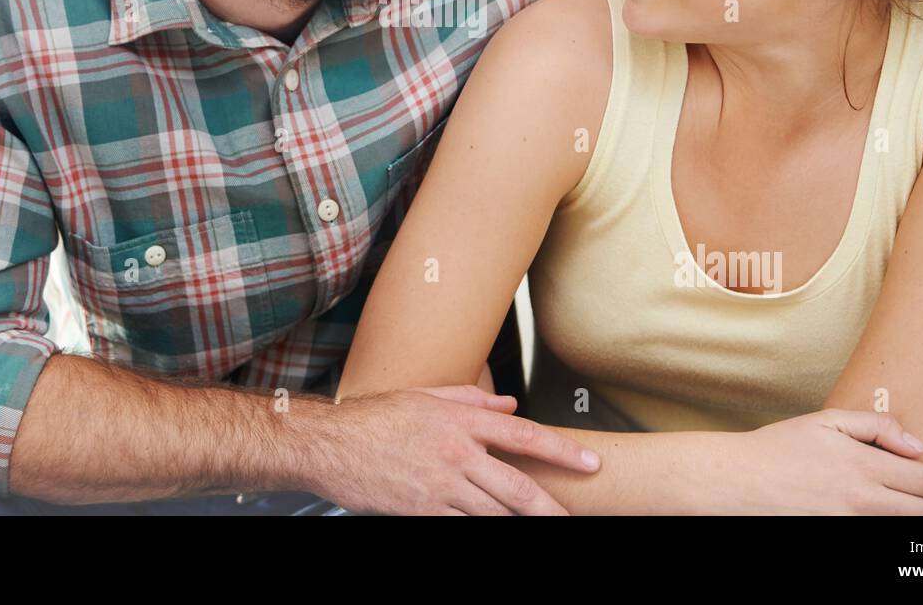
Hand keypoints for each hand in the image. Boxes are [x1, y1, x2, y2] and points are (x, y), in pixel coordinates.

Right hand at [313, 384, 599, 514]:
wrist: (332, 444)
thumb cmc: (377, 417)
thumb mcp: (426, 397)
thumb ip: (472, 401)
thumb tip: (510, 406)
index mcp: (460, 422)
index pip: (523, 436)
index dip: (561, 452)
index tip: (590, 462)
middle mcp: (456, 454)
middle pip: (516, 486)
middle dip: (550, 507)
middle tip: (571, 517)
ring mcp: (440, 486)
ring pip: (493, 511)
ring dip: (518, 520)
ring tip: (538, 524)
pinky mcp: (422, 511)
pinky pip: (460, 525)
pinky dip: (479, 527)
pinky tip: (492, 526)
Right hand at [732, 410, 922, 514]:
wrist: (743, 480)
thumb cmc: (781, 446)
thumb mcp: (827, 421)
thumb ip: (876, 426)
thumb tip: (916, 445)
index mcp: (863, 466)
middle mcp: (863, 500)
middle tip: (910, 485)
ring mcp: (851, 523)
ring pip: (905, 526)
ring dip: (906, 513)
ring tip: (888, 497)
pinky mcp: (839, 533)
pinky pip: (877, 532)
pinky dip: (880, 521)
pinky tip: (864, 507)